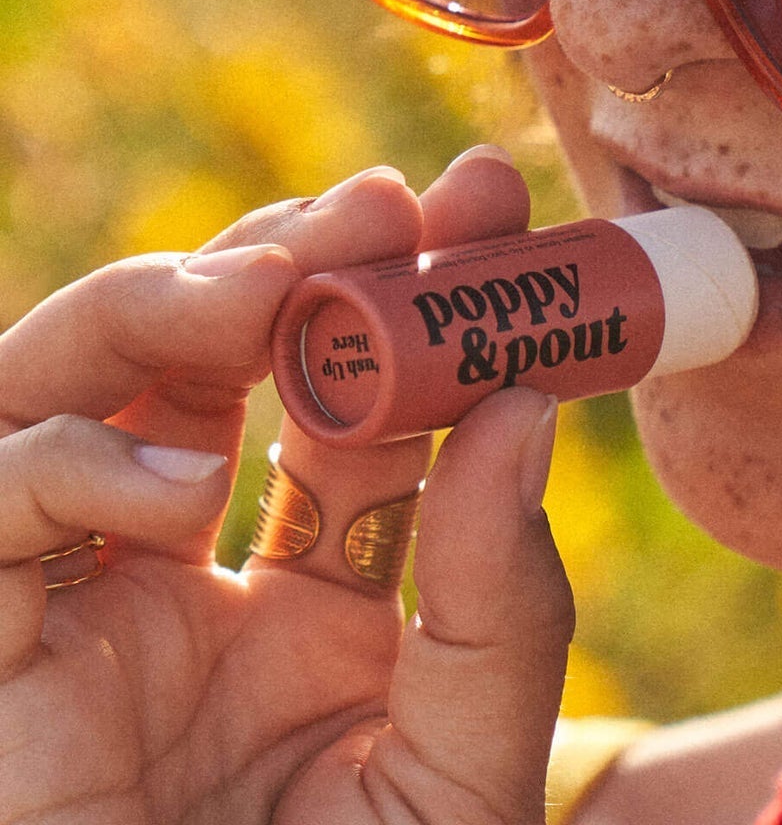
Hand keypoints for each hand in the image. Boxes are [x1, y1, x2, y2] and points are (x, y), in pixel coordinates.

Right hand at [0, 149, 574, 824]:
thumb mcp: (463, 777)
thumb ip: (501, 609)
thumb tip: (530, 413)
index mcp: (325, 605)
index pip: (366, 405)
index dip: (422, 299)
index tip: (483, 202)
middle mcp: (197, 587)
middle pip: (218, 364)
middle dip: (297, 259)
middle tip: (386, 203)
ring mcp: (81, 615)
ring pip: (77, 389)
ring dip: (171, 307)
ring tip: (275, 288)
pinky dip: (64, 460)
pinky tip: (175, 483)